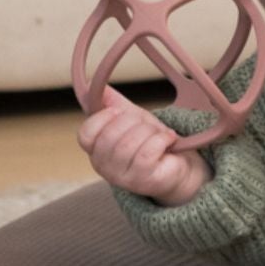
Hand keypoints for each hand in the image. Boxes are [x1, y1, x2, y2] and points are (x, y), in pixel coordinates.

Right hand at [77, 87, 210, 205]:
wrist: (178, 164)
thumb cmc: (150, 142)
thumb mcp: (130, 118)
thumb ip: (111, 102)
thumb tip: (92, 84)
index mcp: (96, 151)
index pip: (85, 135)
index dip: (102, 118)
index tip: (118, 111)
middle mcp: (104, 168)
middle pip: (109, 136)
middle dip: (132, 122)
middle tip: (145, 125)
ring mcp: (123, 178)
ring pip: (129, 144)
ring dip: (149, 131)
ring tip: (157, 134)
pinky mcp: (144, 181)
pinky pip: (147, 152)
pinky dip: (162, 139)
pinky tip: (168, 139)